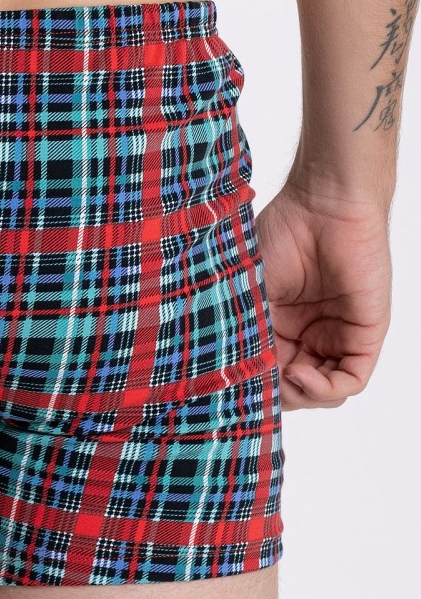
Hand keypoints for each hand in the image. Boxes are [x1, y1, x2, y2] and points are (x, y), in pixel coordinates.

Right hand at [254, 183, 391, 410]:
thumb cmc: (282, 234)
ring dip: (303, 395)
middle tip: (259, 384)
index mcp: (280, 323)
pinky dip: (326, 388)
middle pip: (297, 388)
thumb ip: (246, 332)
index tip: (233, 384)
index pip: (269, 371)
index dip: (254, 383)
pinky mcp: (366, 334)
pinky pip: (351, 379)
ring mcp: (338, 335)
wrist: (325, 203)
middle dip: (278, 393)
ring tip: (285, 377)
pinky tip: (303, 374)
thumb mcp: (250, 292)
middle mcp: (310, 333)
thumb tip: (231, 376)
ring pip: (325, 390)